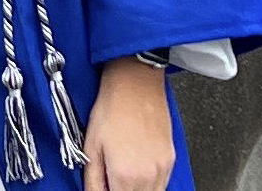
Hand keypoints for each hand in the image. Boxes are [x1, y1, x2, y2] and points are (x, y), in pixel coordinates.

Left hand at [83, 57, 175, 190]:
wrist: (135, 81)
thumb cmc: (112, 106)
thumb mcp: (91, 145)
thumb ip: (93, 180)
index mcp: (125, 176)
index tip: (104, 185)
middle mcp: (148, 177)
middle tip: (111, 179)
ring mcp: (163, 169)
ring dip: (136, 190)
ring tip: (122, 172)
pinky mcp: (171, 159)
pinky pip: (162, 184)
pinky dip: (149, 184)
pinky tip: (136, 167)